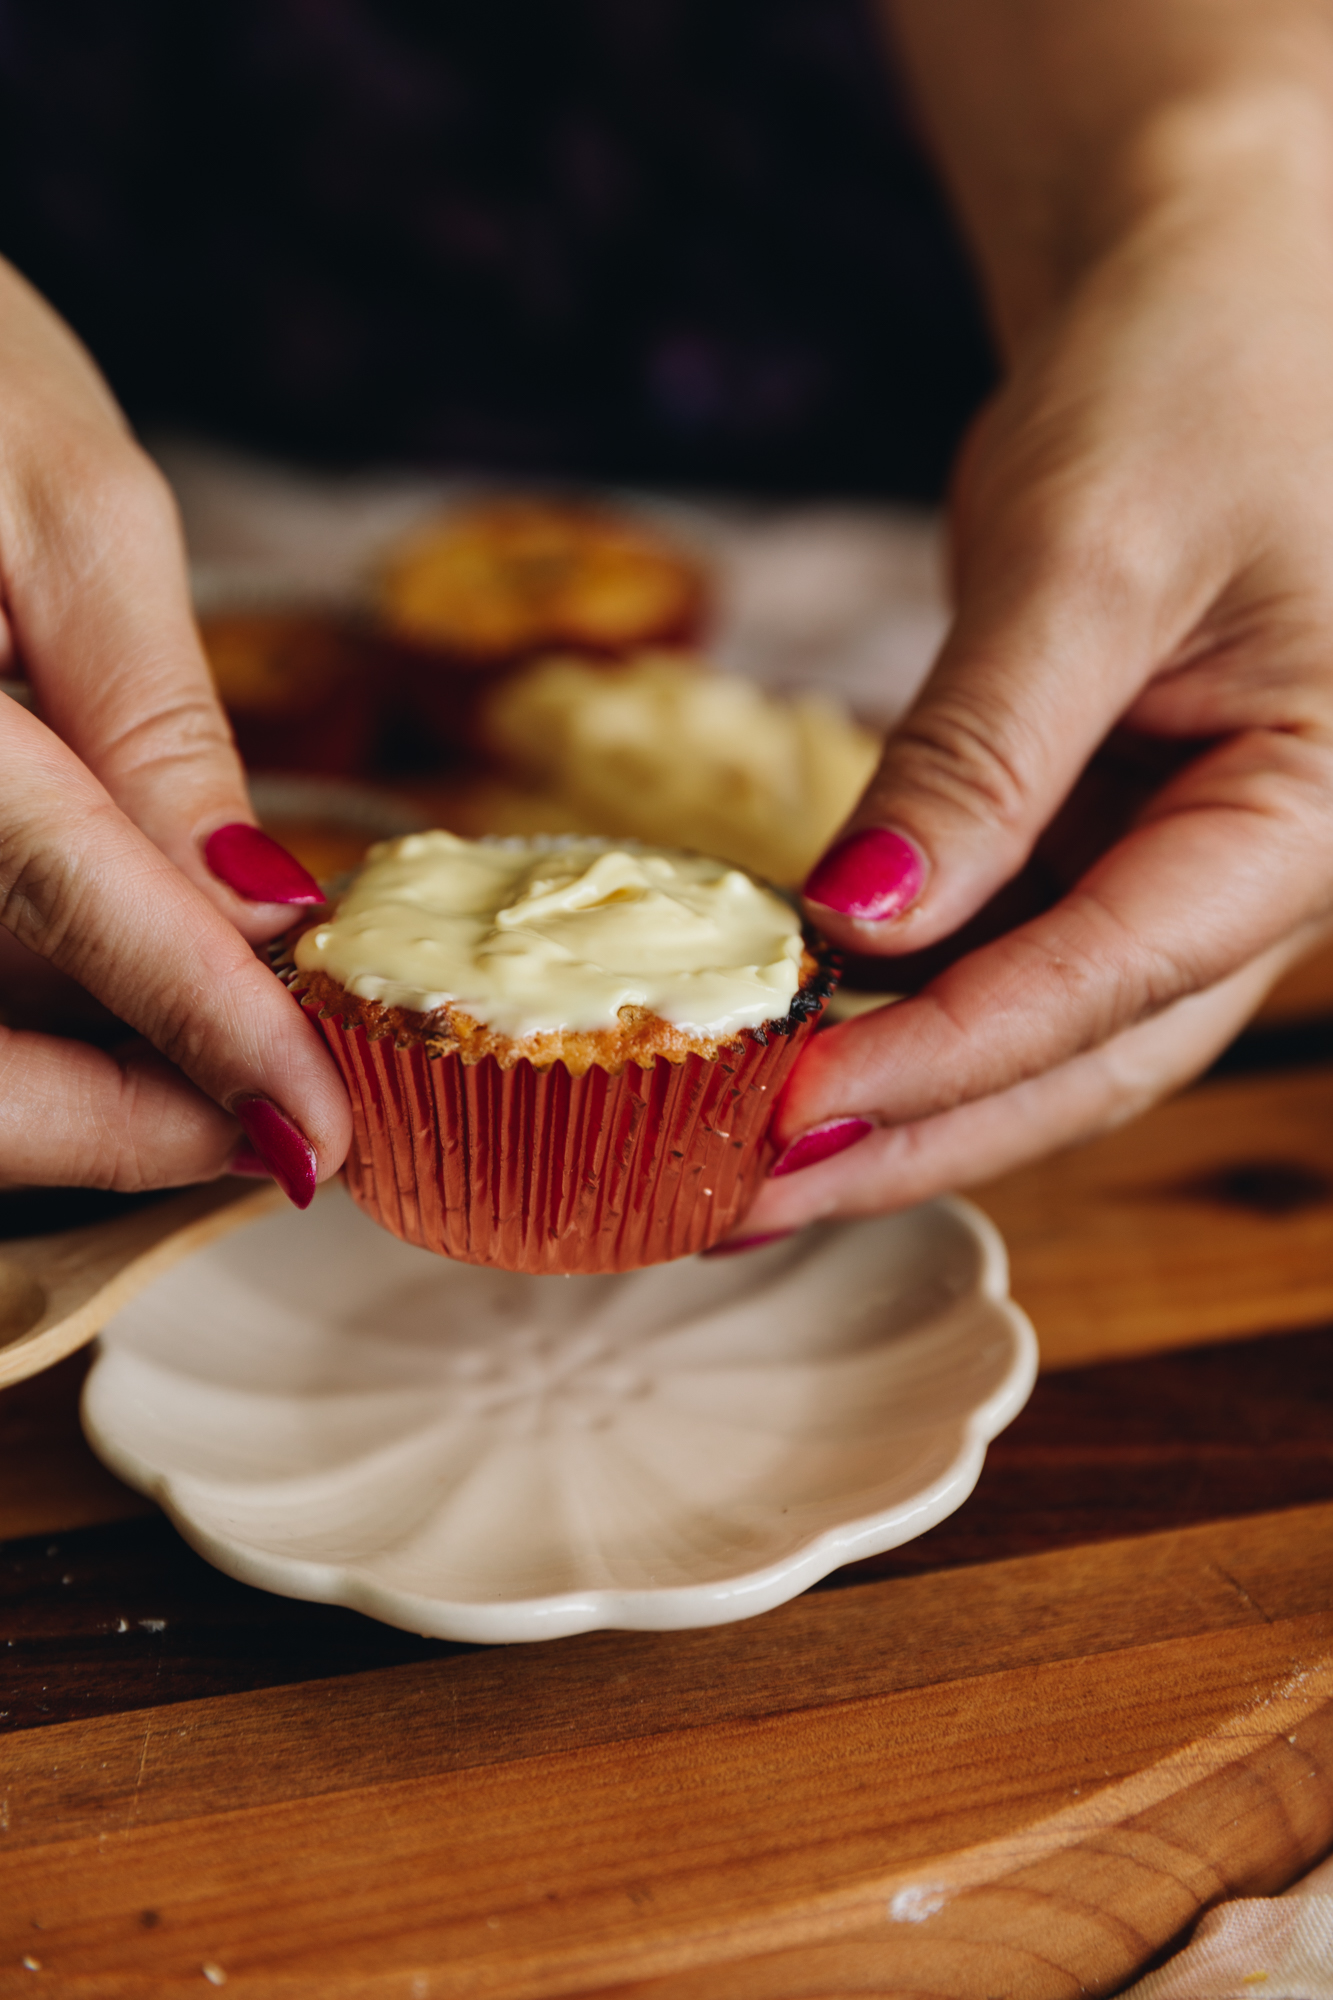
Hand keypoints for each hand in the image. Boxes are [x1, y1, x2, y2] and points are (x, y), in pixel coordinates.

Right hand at [0, 257, 350, 1199]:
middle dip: (118, 1115)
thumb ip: (154, 718)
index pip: (56, 894)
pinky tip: (137, 985)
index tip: (312, 1132)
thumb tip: (259, 912)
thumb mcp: (62, 495)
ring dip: (84, 1066)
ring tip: (234, 1062)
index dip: (198, 1031)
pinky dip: (33, 995)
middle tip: (271, 1133)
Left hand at [735, 0, 1332, 1236]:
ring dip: (888, 1104)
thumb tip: (863, 928)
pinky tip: (784, 1048)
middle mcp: (1254, 873)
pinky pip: (997, 961)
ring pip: (1035, 1037)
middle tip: (734, 1204)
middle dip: (906, 1137)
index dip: (946, 1060)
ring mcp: (1176, 871)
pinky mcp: (1098, 848)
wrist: (1208, 302)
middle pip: (1079, 1059)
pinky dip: (891, 1014)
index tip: (792, 1116)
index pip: (1115, 977)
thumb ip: (982, 755)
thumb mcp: (1088, 557)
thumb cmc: (1195, 381)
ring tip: (729, 1161)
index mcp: (1311, 810)